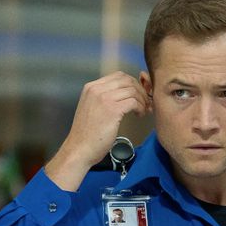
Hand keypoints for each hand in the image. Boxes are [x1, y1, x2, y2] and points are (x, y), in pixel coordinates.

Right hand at [45, 71, 150, 190]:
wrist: (79, 149)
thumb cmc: (87, 134)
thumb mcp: (92, 109)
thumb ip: (104, 99)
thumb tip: (124, 95)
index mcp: (91, 87)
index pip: (118, 76)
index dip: (133, 83)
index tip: (138, 94)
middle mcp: (97, 89)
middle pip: (127, 80)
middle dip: (140, 90)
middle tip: (145, 103)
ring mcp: (104, 98)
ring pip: (132, 90)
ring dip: (142, 100)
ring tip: (143, 111)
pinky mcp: (112, 110)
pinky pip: (133, 102)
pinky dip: (140, 107)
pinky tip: (139, 115)